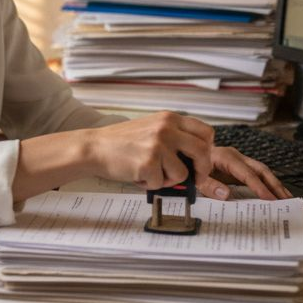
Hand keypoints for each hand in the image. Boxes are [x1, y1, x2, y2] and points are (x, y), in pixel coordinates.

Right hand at [84, 112, 290, 200]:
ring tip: (151, 173)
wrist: (94, 147)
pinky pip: (162, 183)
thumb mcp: (151, 127)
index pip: (205, 132)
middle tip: (195, 178)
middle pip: (203, 152)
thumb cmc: (121, 141)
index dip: (208, 149)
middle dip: (202, 170)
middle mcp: (166, 129)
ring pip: (182, 173)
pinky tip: (138, 174)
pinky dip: (151, 184)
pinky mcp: (148, 163)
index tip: (201, 160)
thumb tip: (197, 156)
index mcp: (169, 118)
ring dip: (169, 179)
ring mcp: (158, 145)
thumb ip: (174, 135)